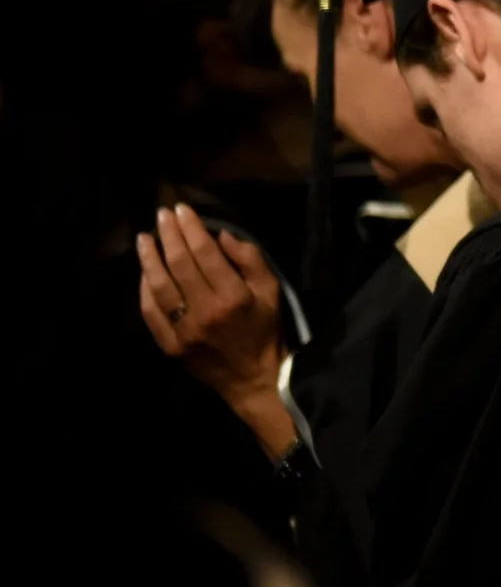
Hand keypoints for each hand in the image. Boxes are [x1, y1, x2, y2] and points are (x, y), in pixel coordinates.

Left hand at [137, 205, 295, 458]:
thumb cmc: (265, 329)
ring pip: (159, 286)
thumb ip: (249, 259)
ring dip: (149, 258)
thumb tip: (221, 235)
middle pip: (179, 265)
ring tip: (144, 237)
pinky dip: (144, 289)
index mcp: (233, 296)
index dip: (191, 228)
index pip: (205, 253)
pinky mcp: (170, 344)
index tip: (182, 210)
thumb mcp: (271, 290)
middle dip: (169, 235)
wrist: (252, 377)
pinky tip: (144, 272)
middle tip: (161, 215)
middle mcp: (205, 311)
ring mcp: (183, 330)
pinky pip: (151, 312)